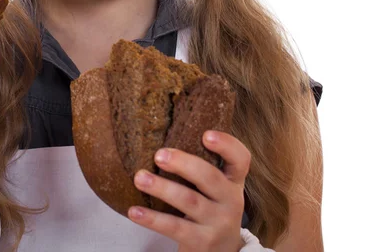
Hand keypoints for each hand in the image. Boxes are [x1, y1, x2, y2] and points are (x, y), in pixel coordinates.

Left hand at [128, 131, 249, 251]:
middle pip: (209, 177)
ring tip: (139, 177)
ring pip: (189, 201)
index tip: (205, 134)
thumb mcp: (215, 188)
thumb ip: (200, 165)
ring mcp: (217, 223)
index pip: (240, 159)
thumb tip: (160, 132)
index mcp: (232, 181)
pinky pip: (175, 228)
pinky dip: (152, 219)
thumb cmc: (210, 208)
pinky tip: (134, 211)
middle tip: (158, 155)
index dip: (226, 145)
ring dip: (162, 188)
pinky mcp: (202, 242)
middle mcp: (230, 200)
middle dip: (183, 163)